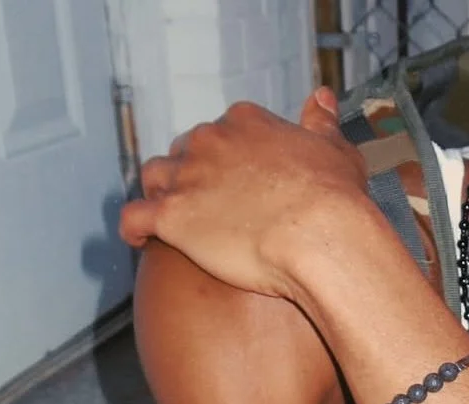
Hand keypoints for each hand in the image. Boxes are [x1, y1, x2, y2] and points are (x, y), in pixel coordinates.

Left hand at [118, 88, 368, 299]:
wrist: (320, 236)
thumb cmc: (336, 199)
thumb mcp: (337, 150)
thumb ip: (322, 123)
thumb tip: (320, 98)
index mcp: (245, 122)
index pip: (223, 131)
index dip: (227, 157)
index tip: (237, 179)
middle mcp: (209, 141)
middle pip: (185, 151)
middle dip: (192, 173)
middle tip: (208, 204)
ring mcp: (187, 178)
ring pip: (154, 176)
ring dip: (159, 193)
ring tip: (170, 216)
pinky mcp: (172, 216)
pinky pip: (134, 217)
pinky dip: (132, 228)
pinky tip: (138, 240)